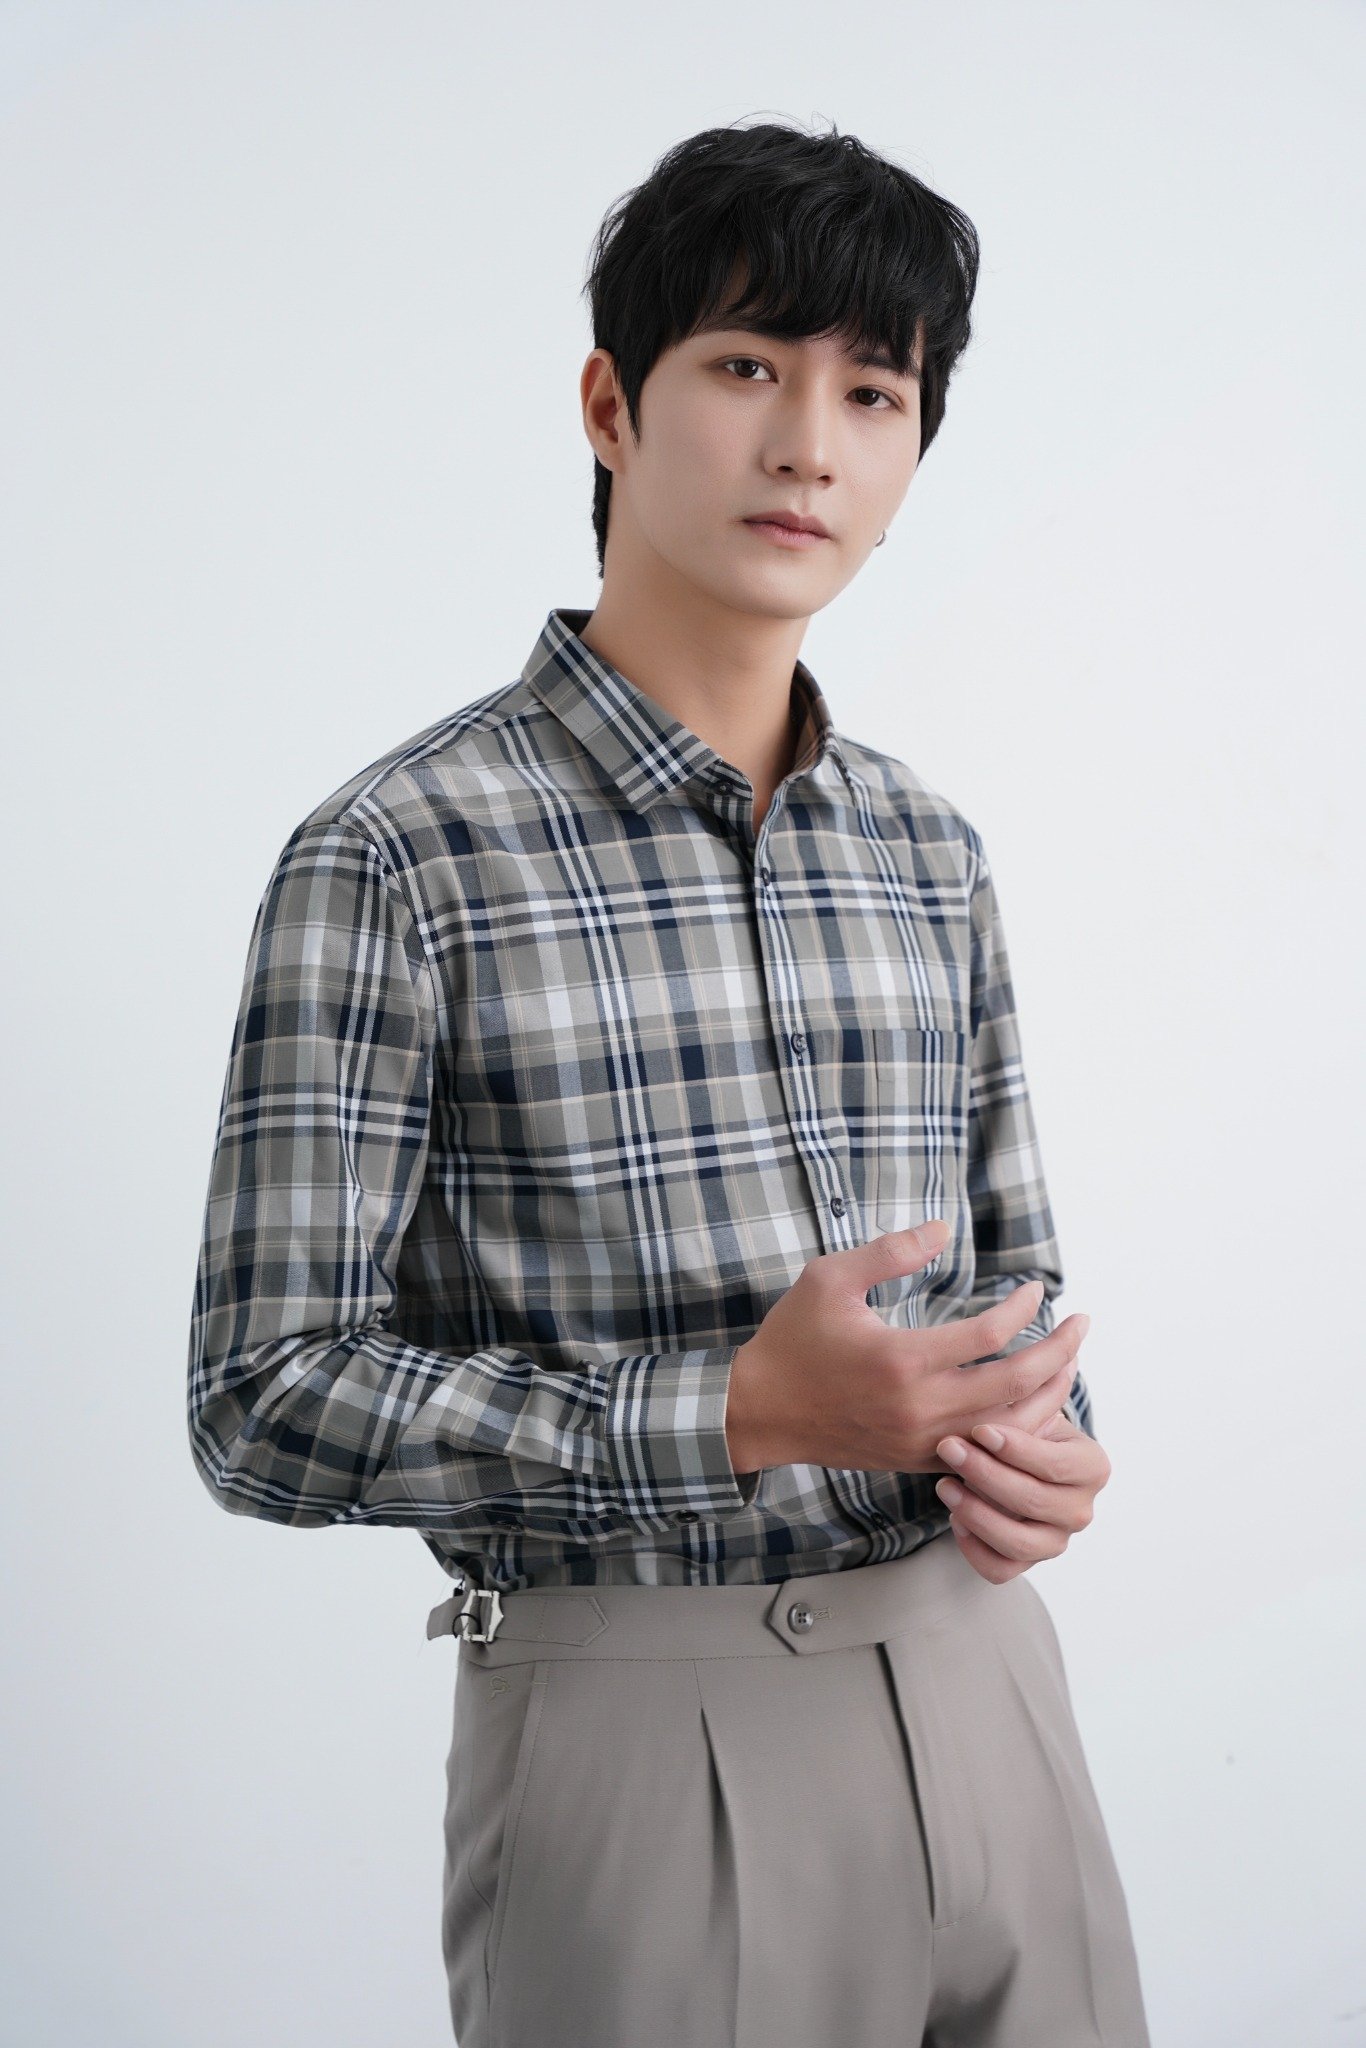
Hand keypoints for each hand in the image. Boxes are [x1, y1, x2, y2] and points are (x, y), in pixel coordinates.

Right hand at [724, 1219, 1089, 1476]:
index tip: (1035, 1287)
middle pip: (1016, 1385)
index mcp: (901, 1360)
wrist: (760, 1412)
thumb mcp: (829, 1278)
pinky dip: (1017, 1424)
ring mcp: (920, 1440)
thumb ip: (890, 1251)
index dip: (1022, 1308)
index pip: (989, 1336)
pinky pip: (983, 1447)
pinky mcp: (916, 1458)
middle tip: (1083, 1324)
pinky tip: (1032, 1400)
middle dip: (1059, 1352)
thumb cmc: (792, 1339)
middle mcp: (919, 1407)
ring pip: (1008, 1426)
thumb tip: (945, 1230)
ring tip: (1070, 1362)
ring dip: (1048, 1392)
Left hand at [931, 1409, 1111, 1583]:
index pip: (1056, 1464)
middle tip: (948, 1448)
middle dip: (985, 1473)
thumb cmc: (1022, 1426)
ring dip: (976, 1513)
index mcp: (1092, 1467)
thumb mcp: (1031, 1407)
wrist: (1013, 1458)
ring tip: (944, 1486)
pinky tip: (954, 1517)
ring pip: (1019, 1542)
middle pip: (1034, 1501)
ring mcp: (1057, 1541)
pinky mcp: (1028, 1563)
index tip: (979, 1428)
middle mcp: (1082, 1509)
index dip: (1016, 1449)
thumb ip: (1039, 1391)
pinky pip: (1001, 1570)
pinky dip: (974, 1548)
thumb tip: (1066, 1352)